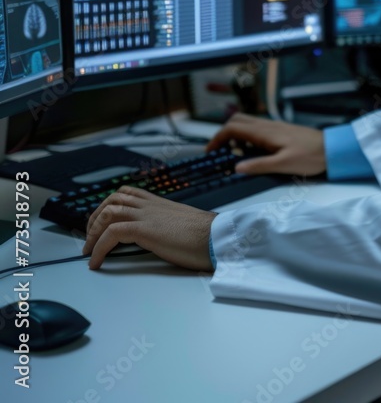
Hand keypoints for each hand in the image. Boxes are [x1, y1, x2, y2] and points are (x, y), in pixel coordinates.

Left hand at [83, 186, 214, 271]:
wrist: (217, 236)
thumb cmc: (206, 236)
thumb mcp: (183, 225)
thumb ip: (169, 226)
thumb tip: (165, 237)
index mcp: (159, 203)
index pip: (127, 193)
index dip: (109, 205)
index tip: (101, 222)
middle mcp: (150, 204)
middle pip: (112, 199)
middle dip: (95, 217)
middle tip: (89, 237)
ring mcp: (147, 215)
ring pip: (109, 213)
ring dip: (93, 232)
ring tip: (88, 250)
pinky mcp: (146, 229)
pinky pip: (112, 234)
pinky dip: (98, 248)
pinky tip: (95, 262)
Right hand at [205, 113, 325, 176]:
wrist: (330, 148)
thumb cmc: (309, 157)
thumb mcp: (283, 165)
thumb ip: (259, 165)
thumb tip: (236, 167)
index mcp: (264, 132)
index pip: (233, 128)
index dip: (218, 138)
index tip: (210, 152)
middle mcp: (266, 125)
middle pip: (236, 120)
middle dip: (223, 133)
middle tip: (218, 152)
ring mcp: (273, 126)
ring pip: (246, 123)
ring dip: (234, 134)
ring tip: (232, 153)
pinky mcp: (279, 130)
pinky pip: (256, 128)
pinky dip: (245, 136)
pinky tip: (250, 150)